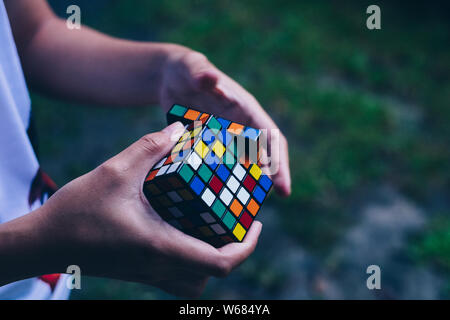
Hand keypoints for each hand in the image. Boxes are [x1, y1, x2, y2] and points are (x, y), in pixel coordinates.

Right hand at [26, 122, 261, 296]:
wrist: (43, 244)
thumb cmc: (76, 212)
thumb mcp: (114, 172)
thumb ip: (149, 147)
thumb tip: (179, 129)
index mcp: (161, 246)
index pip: (222, 262)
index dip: (248, 245)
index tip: (258, 222)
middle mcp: (160, 266)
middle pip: (214, 273)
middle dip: (234, 248)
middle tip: (236, 219)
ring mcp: (149, 273)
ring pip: (197, 280)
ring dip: (212, 257)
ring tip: (213, 225)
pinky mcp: (139, 271)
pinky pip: (177, 276)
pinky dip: (190, 260)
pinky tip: (182, 229)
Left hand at [160, 50, 290, 195]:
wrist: (169, 78)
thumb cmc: (185, 69)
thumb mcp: (191, 68)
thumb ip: (201, 73)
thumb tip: (211, 78)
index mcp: (245, 109)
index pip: (270, 136)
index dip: (278, 161)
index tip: (282, 187)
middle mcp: (241, 125)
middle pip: (262, 155)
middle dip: (267, 178)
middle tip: (260, 203)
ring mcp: (227, 137)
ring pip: (244, 163)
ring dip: (247, 182)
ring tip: (243, 206)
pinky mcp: (211, 144)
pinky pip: (222, 165)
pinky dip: (225, 180)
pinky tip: (218, 197)